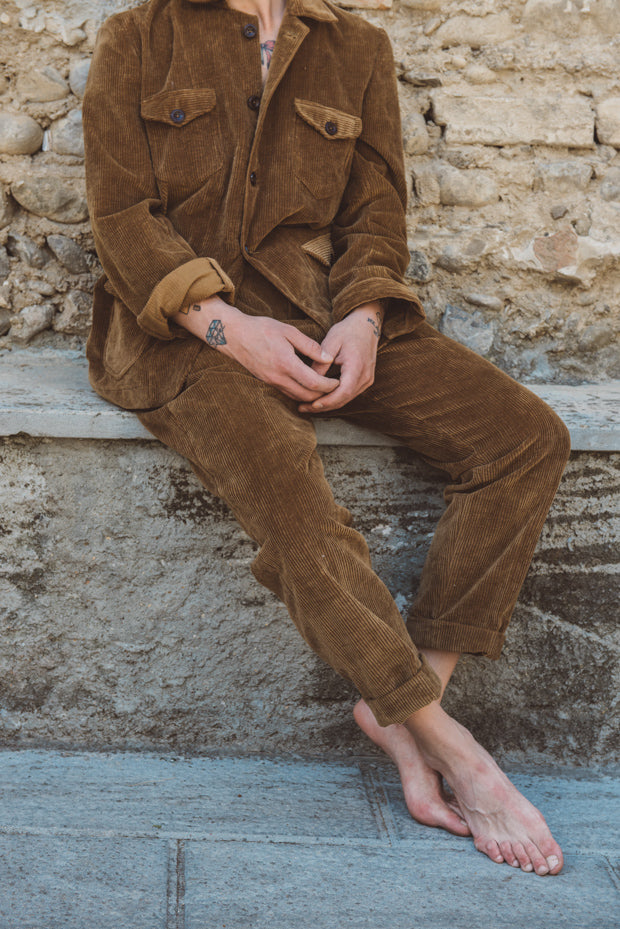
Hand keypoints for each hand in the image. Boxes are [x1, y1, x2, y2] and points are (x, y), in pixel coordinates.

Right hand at [223, 313, 339, 401]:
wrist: (234, 335)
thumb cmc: (262, 329)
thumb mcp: (288, 331)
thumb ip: (309, 346)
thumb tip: (328, 358)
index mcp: (286, 363)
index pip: (313, 383)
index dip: (329, 385)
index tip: (338, 381)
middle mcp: (278, 377)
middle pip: (307, 396)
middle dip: (323, 394)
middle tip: (335, 387)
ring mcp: (272, 382)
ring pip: (297, 398)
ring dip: (312, 396)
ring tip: (324, 388)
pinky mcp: (268, 382)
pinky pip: (288, 393)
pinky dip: (301, 393)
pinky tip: (308, 386)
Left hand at [298, 303, 382, 412]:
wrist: (366, 325)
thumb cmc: (347, 331)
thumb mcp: (331, 341)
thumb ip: (320, 361)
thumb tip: (309, 379)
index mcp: (357, 366)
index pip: (343, 391)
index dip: (328, 401)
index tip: (312, 404)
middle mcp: (365, 376)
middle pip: (344, 399)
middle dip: (324, 406)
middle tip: (303, 408)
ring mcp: (367, 380)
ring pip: (346, 399)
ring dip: (328, 404)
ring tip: (308, 406)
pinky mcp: (364, 381)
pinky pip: (349, 394)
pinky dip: (334, 398)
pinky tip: (320, 399)